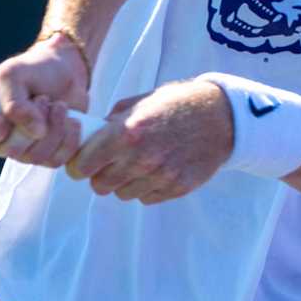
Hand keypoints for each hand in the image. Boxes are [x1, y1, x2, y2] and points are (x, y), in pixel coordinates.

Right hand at [0, 32, 89, 167]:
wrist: (65, 72)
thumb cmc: (33, 70)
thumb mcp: (15, 74)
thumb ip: (15, 102)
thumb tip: (35, 132)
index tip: (5, 116)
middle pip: (9, 150)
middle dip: (31, 122)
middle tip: (42, 99)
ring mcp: (22, 150)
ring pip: (35, 157)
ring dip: (54, 127)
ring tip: (58, 105)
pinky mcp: (47, 155)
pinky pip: (56, 160)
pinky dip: (69, 138)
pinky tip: (70, 119)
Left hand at [66, 79, 232, 204]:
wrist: (220, 117)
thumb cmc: (176, 104)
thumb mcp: (140, 102)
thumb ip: (111, 122)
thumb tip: (88, 138)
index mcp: (126, 133)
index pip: (84, 165)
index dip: (79, 165)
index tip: (82, 163)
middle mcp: (141, 158)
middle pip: (100, 185)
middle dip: (100, 175)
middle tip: (109, 164)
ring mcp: (160, 176)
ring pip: (123, 194)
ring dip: (124, 183)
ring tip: (137, 164)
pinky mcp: (177, 188)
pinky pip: (146, 198)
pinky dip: (146, 187)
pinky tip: (156, 169)